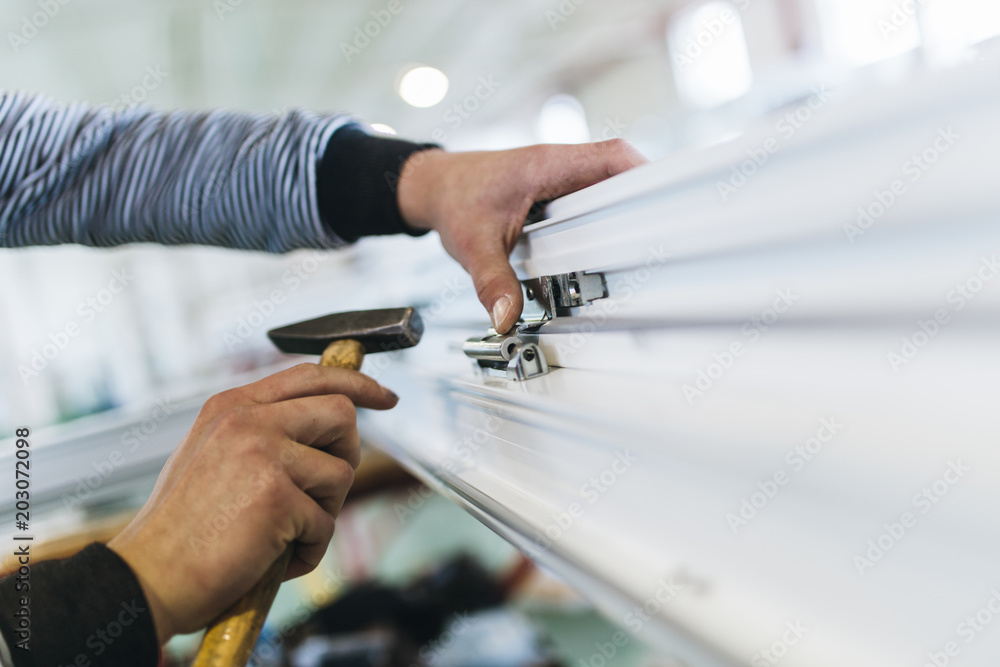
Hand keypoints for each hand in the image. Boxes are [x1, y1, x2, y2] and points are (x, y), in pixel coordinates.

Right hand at [107, 364, 397, 643]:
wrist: (147, 577)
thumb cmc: (183, 528)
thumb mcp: (213, 455)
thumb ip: (262, 431)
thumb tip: (328, 422)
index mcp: (231, 405)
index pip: (311, 376)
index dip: (357, 386)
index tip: (386, 398)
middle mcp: (247, 419)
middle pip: (341, 413)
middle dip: (347, 455)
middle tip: (323, 492)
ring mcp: (262, 453)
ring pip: (340, 473)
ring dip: (323, 513)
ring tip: (281, 534)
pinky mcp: (276, 496)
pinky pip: (325, 524)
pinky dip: (308, 550)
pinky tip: (272, 557)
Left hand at [397, 140, 646, 332]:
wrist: (435, 187)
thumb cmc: (454, 198)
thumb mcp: (472, 244)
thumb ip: (492, 281)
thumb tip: (508, 316)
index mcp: (548, 165)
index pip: (613, 157)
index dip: (645, 177)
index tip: (665, 206)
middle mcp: (561, 166)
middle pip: (622, 173)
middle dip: (642, 204)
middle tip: (658, 240)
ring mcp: (563, 178)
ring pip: (611, 187)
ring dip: (625, 214)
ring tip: (642, 249)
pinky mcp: (560, 193)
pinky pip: (594, 201)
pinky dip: (604, 222)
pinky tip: (609, 250)